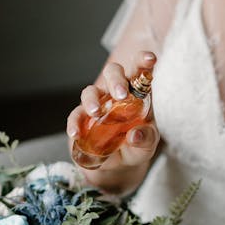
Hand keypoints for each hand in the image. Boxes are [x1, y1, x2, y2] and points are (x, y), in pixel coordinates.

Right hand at [66, 50, 159, 171]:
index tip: (150, 59)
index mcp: (137, 93)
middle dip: (116, 80)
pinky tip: (76, 133)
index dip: (143, 61)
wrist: (119, 165)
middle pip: (113, 72)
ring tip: (96, 113)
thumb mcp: (148, 145)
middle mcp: (116, 94)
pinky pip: (76, 116)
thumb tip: (134, 135)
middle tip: (121, 94)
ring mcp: (98, 104)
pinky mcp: (83, 120)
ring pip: (91, 91)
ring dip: (92, 99)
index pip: (140, 71)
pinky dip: (74, 123)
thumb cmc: (137, 146)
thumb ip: (146, 138)